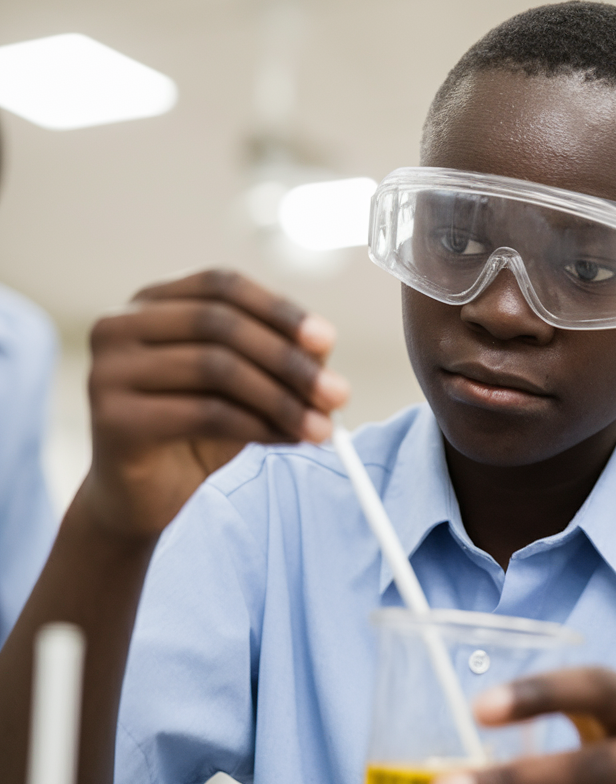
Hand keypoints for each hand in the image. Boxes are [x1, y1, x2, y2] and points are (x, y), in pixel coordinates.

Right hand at [83, 269, 348, 538]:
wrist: (145, 498)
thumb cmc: (197, 433)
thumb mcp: (245, 387)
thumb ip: (278, 358)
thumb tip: (322, 348)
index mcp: (153, 303)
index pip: (221, 285)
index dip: (278, 309)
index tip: (327, 340)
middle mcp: (120, 326)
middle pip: (221, 325)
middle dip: (288, 361)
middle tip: (338, 396)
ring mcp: (109, 370)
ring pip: (215, 367)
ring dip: (281, 399)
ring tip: (320, 429)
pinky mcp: (114, 418)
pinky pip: (203, 413)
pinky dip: (256, 426)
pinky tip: (285, 440)